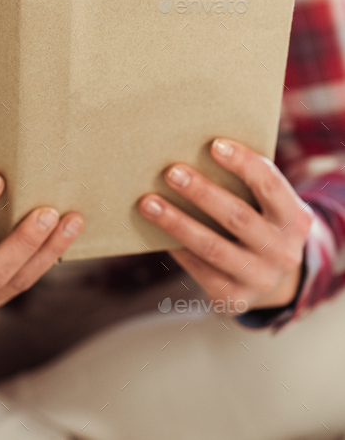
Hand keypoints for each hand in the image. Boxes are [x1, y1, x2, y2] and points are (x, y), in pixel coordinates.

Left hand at [138, 138, 313, 313]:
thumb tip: (192, 150)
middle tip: (171, 172)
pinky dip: (176, 247)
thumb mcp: (265, 205)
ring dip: (177, 222)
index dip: (244, 163)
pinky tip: (153, 230)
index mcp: (295, 219)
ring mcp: (259, 279)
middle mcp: (283, 252)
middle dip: (202, 192)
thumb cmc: (258, 221)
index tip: (214, 145)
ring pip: (212, 247)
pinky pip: (199, 269)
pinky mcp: (234, 298)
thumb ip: (244, 183)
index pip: (270, 184)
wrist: (271, 279)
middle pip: (238, 217)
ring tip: (148, 202)